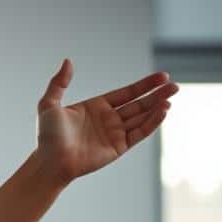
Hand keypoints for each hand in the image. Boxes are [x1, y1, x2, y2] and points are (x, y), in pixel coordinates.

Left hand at [34, 59, 177, 183]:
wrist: (50, 161)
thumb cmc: (47, 136)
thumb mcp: (49, 104)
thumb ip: (59, 83)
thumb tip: (67, 60)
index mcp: (97, 107)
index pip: (127, 93)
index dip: (145, 85)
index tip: (162, 76)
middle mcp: (109, 119)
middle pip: (139, 104)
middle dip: (157, 94)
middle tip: (174, 86)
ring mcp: (115, 134)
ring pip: (142, 117)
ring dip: (157, 107)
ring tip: (171, 96)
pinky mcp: (118, 147)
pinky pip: (139, 133)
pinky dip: (152, 123)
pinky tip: (162, 111)